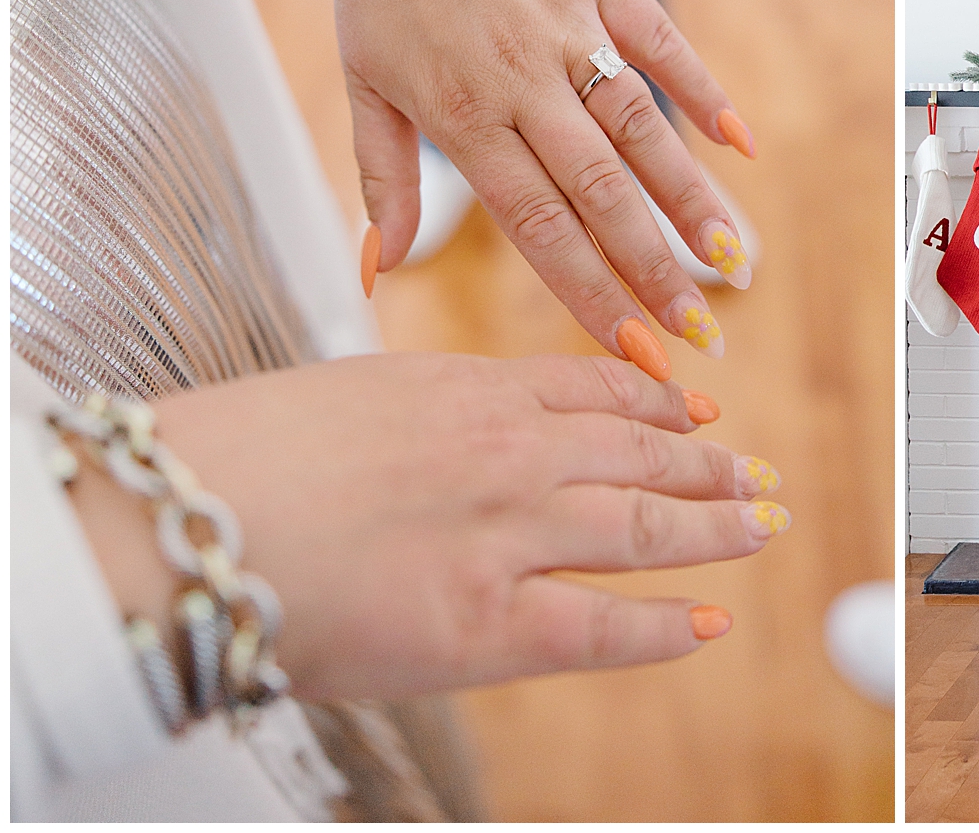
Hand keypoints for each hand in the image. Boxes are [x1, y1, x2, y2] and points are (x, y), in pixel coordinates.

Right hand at [66, 354, 788, 700]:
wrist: (185, 518)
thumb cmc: (243, 458)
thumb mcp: (353, 394)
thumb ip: (426, 410)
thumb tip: (452, 428)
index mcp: (470, 388)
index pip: (595, 390)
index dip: (658, 406)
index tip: (696, 414)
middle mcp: (511, 453)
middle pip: (640, 455)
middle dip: (706, 468)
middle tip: (751, 474)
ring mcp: (510, 536)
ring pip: (645, 529)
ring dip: (712, 530)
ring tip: (756, 529)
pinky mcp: (489, 623)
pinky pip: (604, 627)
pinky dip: (665, 627)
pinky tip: (707, 623)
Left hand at [288, 0, 754, 376]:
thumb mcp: (361, 83)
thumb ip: (383, 180)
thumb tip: (378, 273)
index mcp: (461, 112)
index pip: (537, 224)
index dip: (590, 292)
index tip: (635, 350)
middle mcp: (519, 74)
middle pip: (601, 188)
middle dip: (655, 267)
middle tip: (702, 331)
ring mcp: (566, 22)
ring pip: (641, 125)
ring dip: (692, 196)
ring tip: (737, 259)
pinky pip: (660, 40)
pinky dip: (703, 88)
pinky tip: (742, 144)